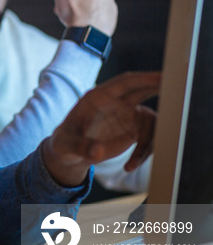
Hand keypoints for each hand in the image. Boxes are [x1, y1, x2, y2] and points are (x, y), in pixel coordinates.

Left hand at [42, 71, 160, 186]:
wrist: (70, 153)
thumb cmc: (65, 143)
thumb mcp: (67, 145)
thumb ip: (81, 147)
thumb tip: (97, 153)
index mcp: (98, 97)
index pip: (124, 82)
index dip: (144, 78)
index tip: (163, 77)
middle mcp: (116, 102)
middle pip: (144, 89)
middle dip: (161, 88)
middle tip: (179, 91)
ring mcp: (126, 115)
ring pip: (151, 120)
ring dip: (150, 141)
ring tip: (134, 163)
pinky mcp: (133, 130)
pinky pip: (149, 138)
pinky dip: (145, 152)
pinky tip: (129, 167)